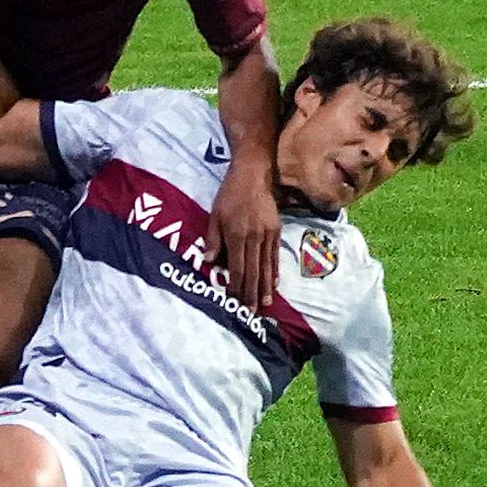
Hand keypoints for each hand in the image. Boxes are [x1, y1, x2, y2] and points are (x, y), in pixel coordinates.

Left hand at [206, 172, 280, 312]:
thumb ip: (212, 239)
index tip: (235, 301)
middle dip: (251, 293)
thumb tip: (209, 262)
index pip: (236, 267)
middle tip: (252, 311)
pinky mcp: (276, 231)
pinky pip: (274, 256)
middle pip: (252, 271)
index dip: (236, 286)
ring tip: (264, 304)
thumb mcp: (214, 215)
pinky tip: (273, 284)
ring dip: (264, 287)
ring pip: (266, 266)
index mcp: (236, 235)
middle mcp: (254, 238)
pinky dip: (274, 271)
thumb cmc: (229, 195)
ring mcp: (267, 235)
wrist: (253, 175)